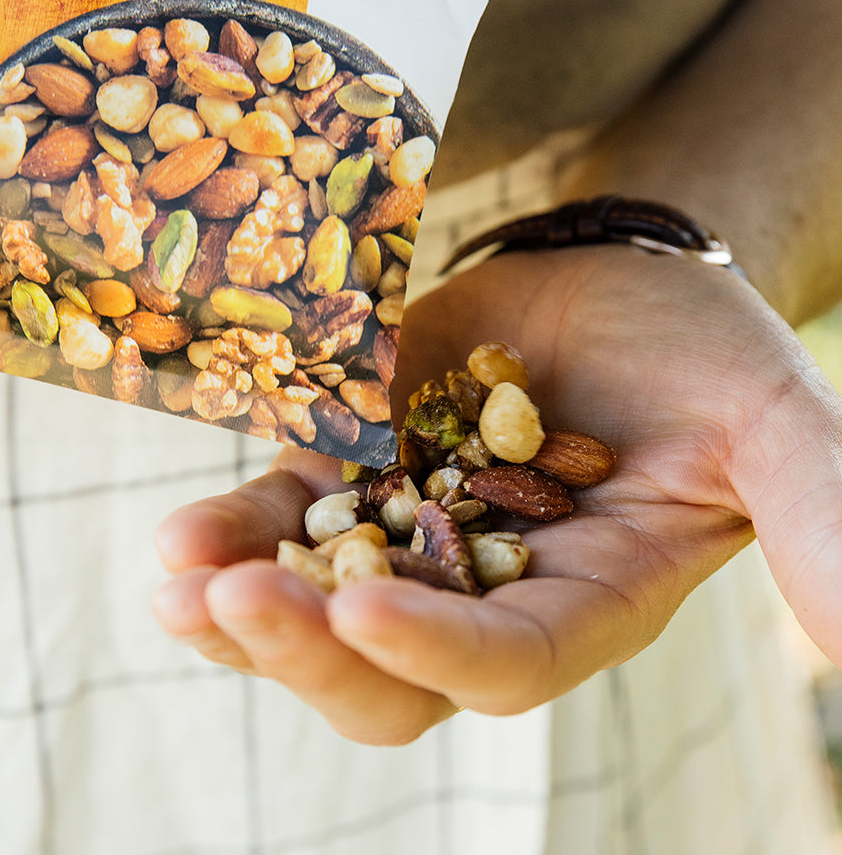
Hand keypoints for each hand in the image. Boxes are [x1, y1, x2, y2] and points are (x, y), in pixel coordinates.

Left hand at [153, 248, 841, 743]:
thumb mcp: (768, 426)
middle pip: (389, 670)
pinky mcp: (362, 465)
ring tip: (176, 581)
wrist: (623, 282)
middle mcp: (486, 589)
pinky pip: (288, 514)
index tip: (361, 614)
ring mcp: (412, 531)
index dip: (438, 653)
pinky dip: (234, 527)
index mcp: (584, 601)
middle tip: (231, 603)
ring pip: (316, 607)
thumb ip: (819, 518)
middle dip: (309, 649)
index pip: (507, 664)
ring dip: (240, 605)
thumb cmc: (705, 353)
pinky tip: (177, 536)